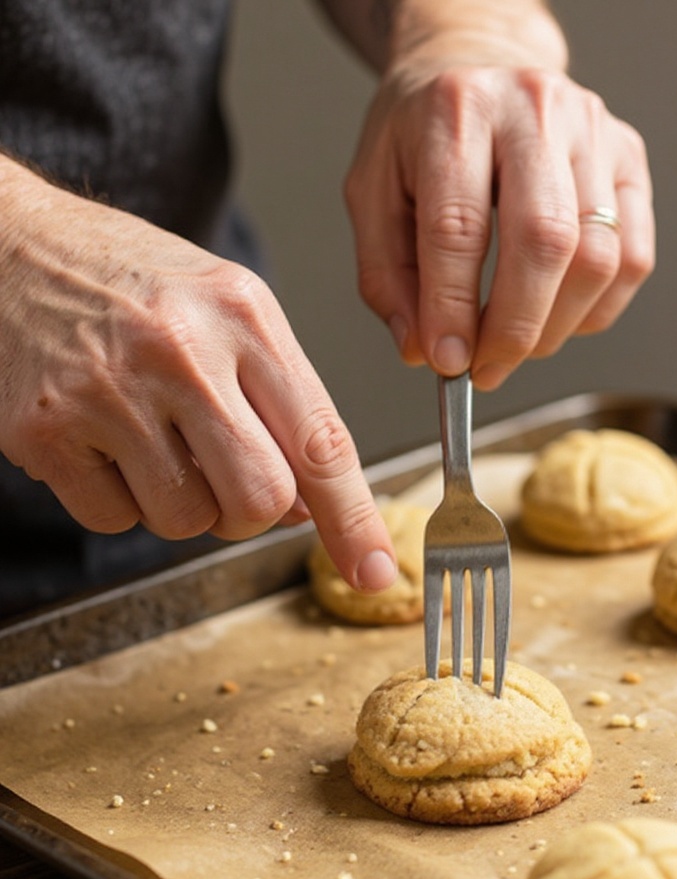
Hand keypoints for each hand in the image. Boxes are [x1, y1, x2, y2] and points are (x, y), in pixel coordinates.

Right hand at [0, 163, 395, 590]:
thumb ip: (283, 405)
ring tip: (154, 438)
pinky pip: (114, 521)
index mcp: (244, 317)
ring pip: (186, 521)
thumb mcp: (233, 314)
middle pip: (258, 500)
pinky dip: (119, 500)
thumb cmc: (140, 285)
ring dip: (183, 503)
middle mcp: (181, 351)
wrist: (16, 245)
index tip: (376, 569)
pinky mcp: (44, 429)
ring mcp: (107, 391)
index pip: (321, 441)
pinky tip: (105, 440)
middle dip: (251, 512)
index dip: (354, 518)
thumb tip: (309, 507)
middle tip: (225, 475)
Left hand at [345, 62, 654, 390]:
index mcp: (457, 110)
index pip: (458, 226)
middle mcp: (534, 109)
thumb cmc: (424, 133)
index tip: (448, 361)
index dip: (453, 308)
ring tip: (518, 346)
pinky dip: (596, 310)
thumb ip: (387, 276)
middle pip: (544, 241)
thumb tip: (423, 351)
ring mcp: (593, 130)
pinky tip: (558, 315)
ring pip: (598, 257)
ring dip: (556, 327)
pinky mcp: (630, 158)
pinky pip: (633, 257)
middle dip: (516, 329)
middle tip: (488, 369)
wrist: (479, 64)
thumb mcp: (373, 192)